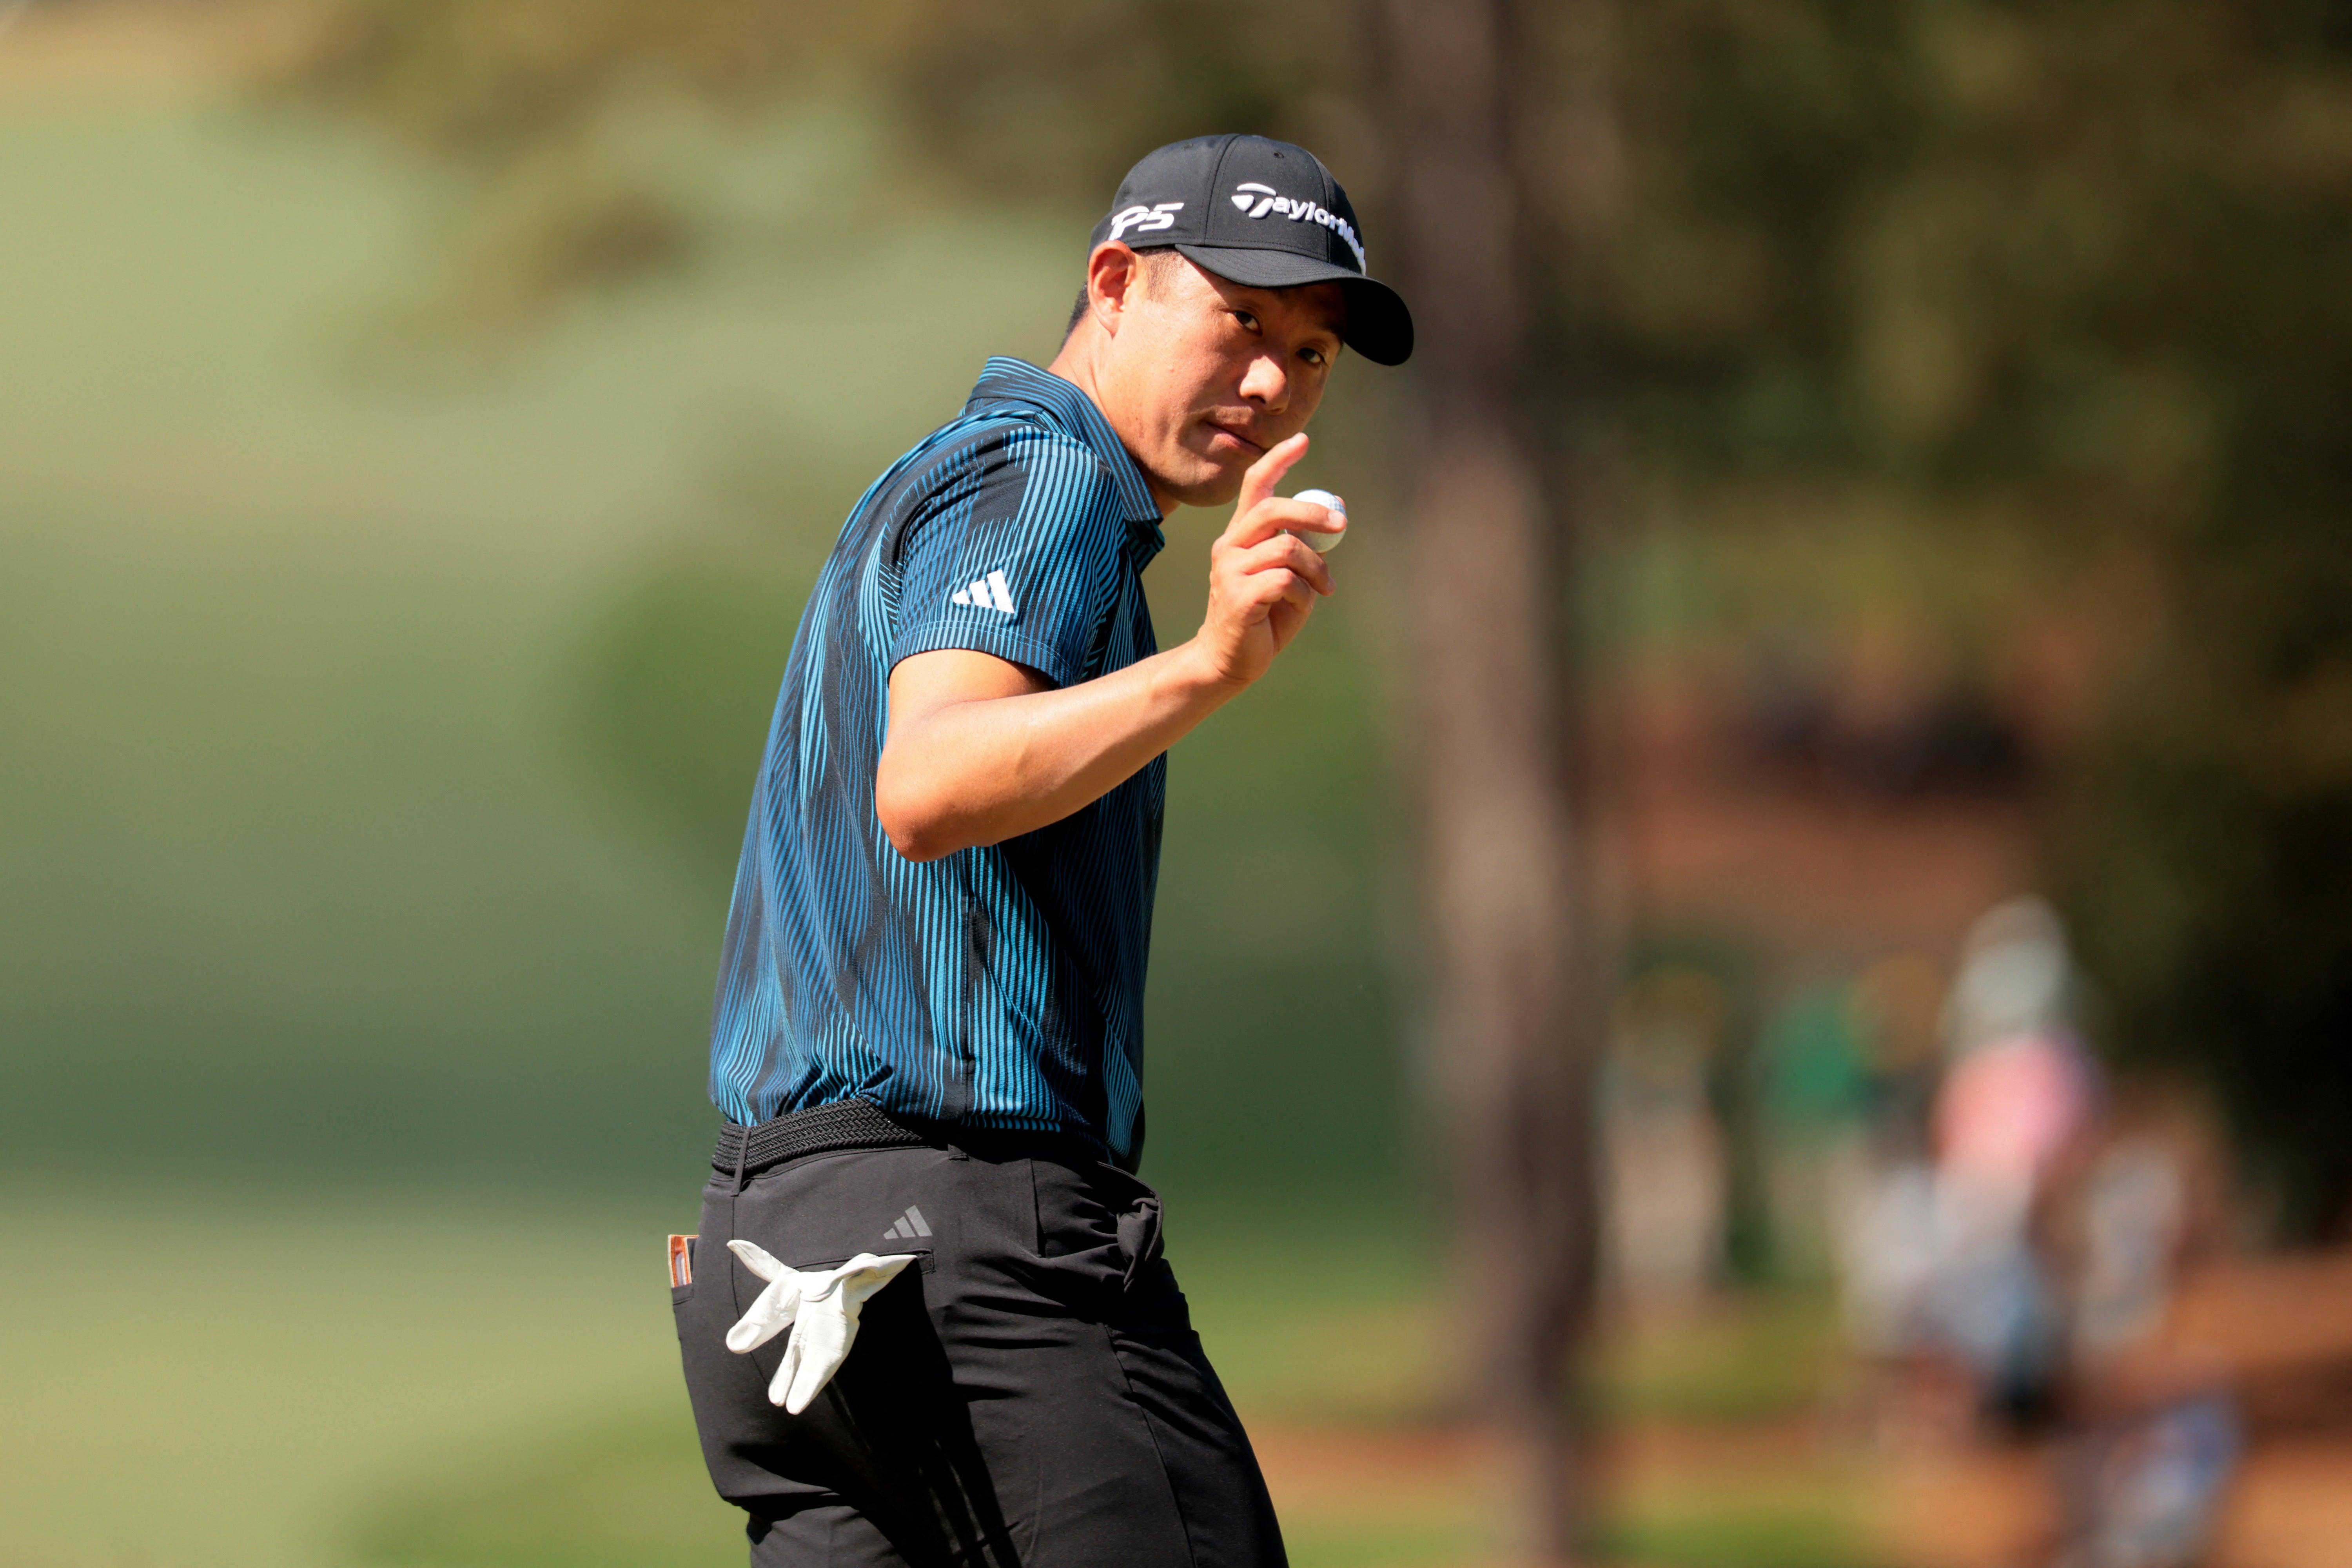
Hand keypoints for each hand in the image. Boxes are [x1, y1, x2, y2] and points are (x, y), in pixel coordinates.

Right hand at [1193, 433, 1339, 689]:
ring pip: (1287, 548)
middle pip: (1272, 510)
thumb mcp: (1290, 576)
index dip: (1278, 460)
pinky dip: (1302, 593)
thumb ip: (1305, 547)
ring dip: (1316, 567)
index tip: (1302, 440)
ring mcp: (1228, 570)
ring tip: (1324, 588)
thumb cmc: (1264, 617)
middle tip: (1341, 523)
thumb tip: (1335, 513)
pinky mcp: (1237, 596)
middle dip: (1312, 513)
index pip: (1255, 486)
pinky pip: (1285, 580)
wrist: (1230, 660)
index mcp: (1240, 536)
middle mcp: (1229, 547)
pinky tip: (1296, 606)